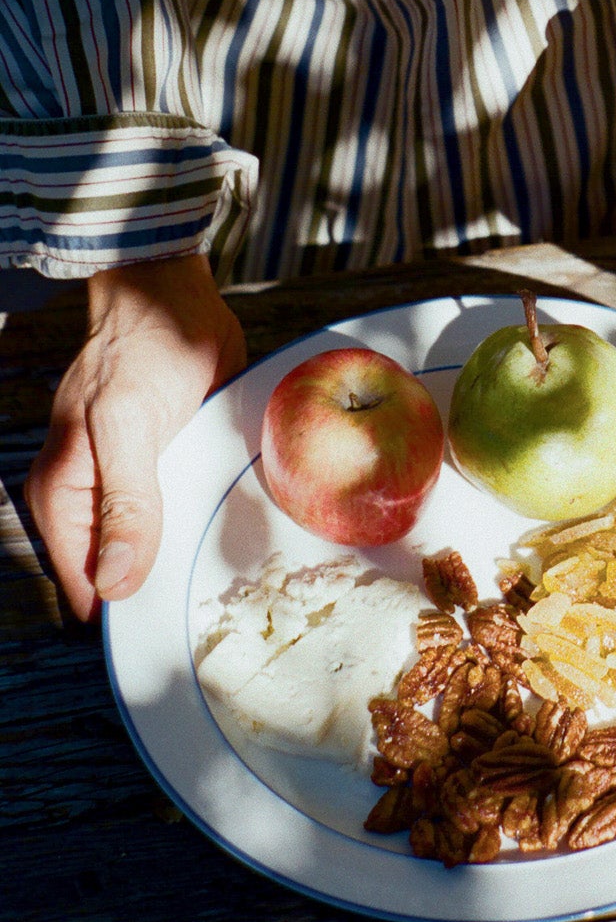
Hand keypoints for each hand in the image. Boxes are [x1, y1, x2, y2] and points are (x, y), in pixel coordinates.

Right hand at [25, 256, 245, 619]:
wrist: (172, 293)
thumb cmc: (139, 349)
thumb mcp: (126, 424)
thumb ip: (125, 504)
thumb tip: (116, 584)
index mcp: (65, 498)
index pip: (90, 586)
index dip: (129, 610)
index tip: (177, 628)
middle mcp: (96, 499)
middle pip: (126, 572)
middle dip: (166, 588)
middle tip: (220, 606)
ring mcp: (136, 484)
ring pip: (161, 546)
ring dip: (193, 557)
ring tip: (240, 574)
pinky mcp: (173, 466)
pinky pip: (188, 511)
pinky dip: (210, 521)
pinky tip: (244, 533)